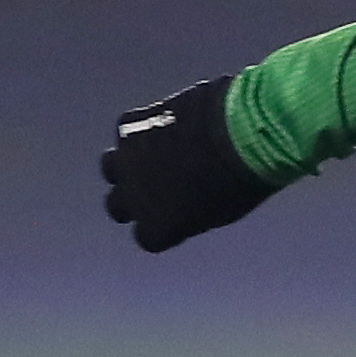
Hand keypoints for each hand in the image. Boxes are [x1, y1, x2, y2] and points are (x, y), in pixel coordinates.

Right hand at [98, 76, 276, 251]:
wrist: (242, 131)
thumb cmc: (244, 175)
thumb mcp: (223, 210)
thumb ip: (193, 213)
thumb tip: (183, 206)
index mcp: (158, 227)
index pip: (146, 236)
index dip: (161, 224)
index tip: (177, 214)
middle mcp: (134, 198)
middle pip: (117, 205)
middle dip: (135, 196)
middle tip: (158, 183)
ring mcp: (128, 161)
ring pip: (111, 166)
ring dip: (129, 161)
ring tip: (154, 151)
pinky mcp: (130, 126)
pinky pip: (126, 127)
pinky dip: (142, 125)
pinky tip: (166, 120)